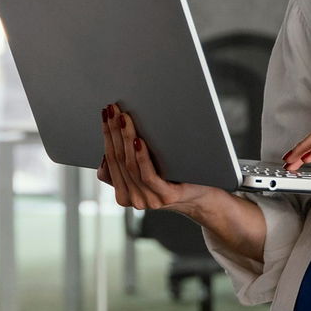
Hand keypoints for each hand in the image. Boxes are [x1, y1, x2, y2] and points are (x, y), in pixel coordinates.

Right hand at [96, 103, 212, 211]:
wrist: (204, 193)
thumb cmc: (174, 176)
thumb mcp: (145, 170)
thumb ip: (126, 163)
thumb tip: (109, 141)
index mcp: (124, 194)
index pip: (109, 161)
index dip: (106, 135)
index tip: (105, 114)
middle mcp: (134, 199)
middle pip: (118, 160)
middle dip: (113, 131)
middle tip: (112, 110)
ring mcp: (149, 200)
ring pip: (130, 166)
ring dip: (124, 138)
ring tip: (123, 118)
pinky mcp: (166, 196)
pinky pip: (148, 175)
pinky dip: (141, 156)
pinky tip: (138, 140)